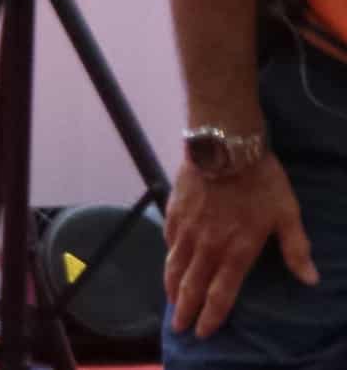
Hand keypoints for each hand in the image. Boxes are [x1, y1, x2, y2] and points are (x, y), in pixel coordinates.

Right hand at [164, 154, 317, 338]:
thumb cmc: (261, 181)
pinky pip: (169, 241)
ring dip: (171, 287)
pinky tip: (170, 260)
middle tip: (179, 327)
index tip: (204, 332)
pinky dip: (169, 256)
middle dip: (184, 310)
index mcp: (236, 251)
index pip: (220, 293)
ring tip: (170, 301)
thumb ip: (296, 248)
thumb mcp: (287, 214)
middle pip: (191, 286)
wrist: (224, 147)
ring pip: (174, 266)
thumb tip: (310, 279)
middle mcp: (207, 246)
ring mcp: (187, 229)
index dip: (212, 316)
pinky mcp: (174, 211)